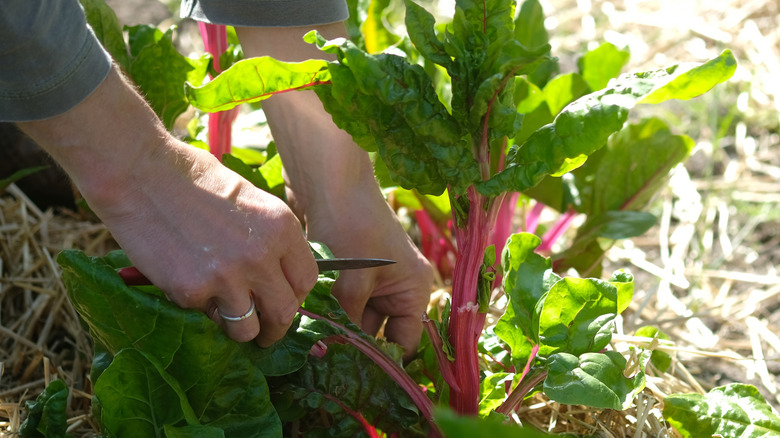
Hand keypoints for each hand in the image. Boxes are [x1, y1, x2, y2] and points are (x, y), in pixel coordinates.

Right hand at [18, 67, 318, 345]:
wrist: (138, 172)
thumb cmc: (191, 178)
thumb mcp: (248, 199)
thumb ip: (268, 237)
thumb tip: (278, 274)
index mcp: (281, 227)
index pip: (308, 279)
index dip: (296, 295)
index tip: (283, 300)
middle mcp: (262, 255)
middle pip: (285, 312)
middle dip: (276, 328)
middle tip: (264, 332)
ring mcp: (227, 277)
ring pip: (248, 329)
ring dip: (240, 330)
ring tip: (227, 320)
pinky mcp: (192, 291)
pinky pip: (207, 317)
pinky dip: (200, 310)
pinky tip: (188, 285)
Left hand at [302, 186, 433, 358]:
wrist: (331, 182)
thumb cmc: (351, 225)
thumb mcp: (353, 278)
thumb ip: (347, 319)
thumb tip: (332, 356)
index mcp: (414, 289)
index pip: (405, 341)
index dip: (383, 359)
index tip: (353, 375)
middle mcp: (399, 288)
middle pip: (379, 332)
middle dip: (353, 343)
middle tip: (325, 361)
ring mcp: (375, 281)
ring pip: (357, 319)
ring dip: (337, 327)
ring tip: (312, 342)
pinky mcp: (353, 273)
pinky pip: (344, 303)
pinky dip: (329, 311)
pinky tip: (308, 321)